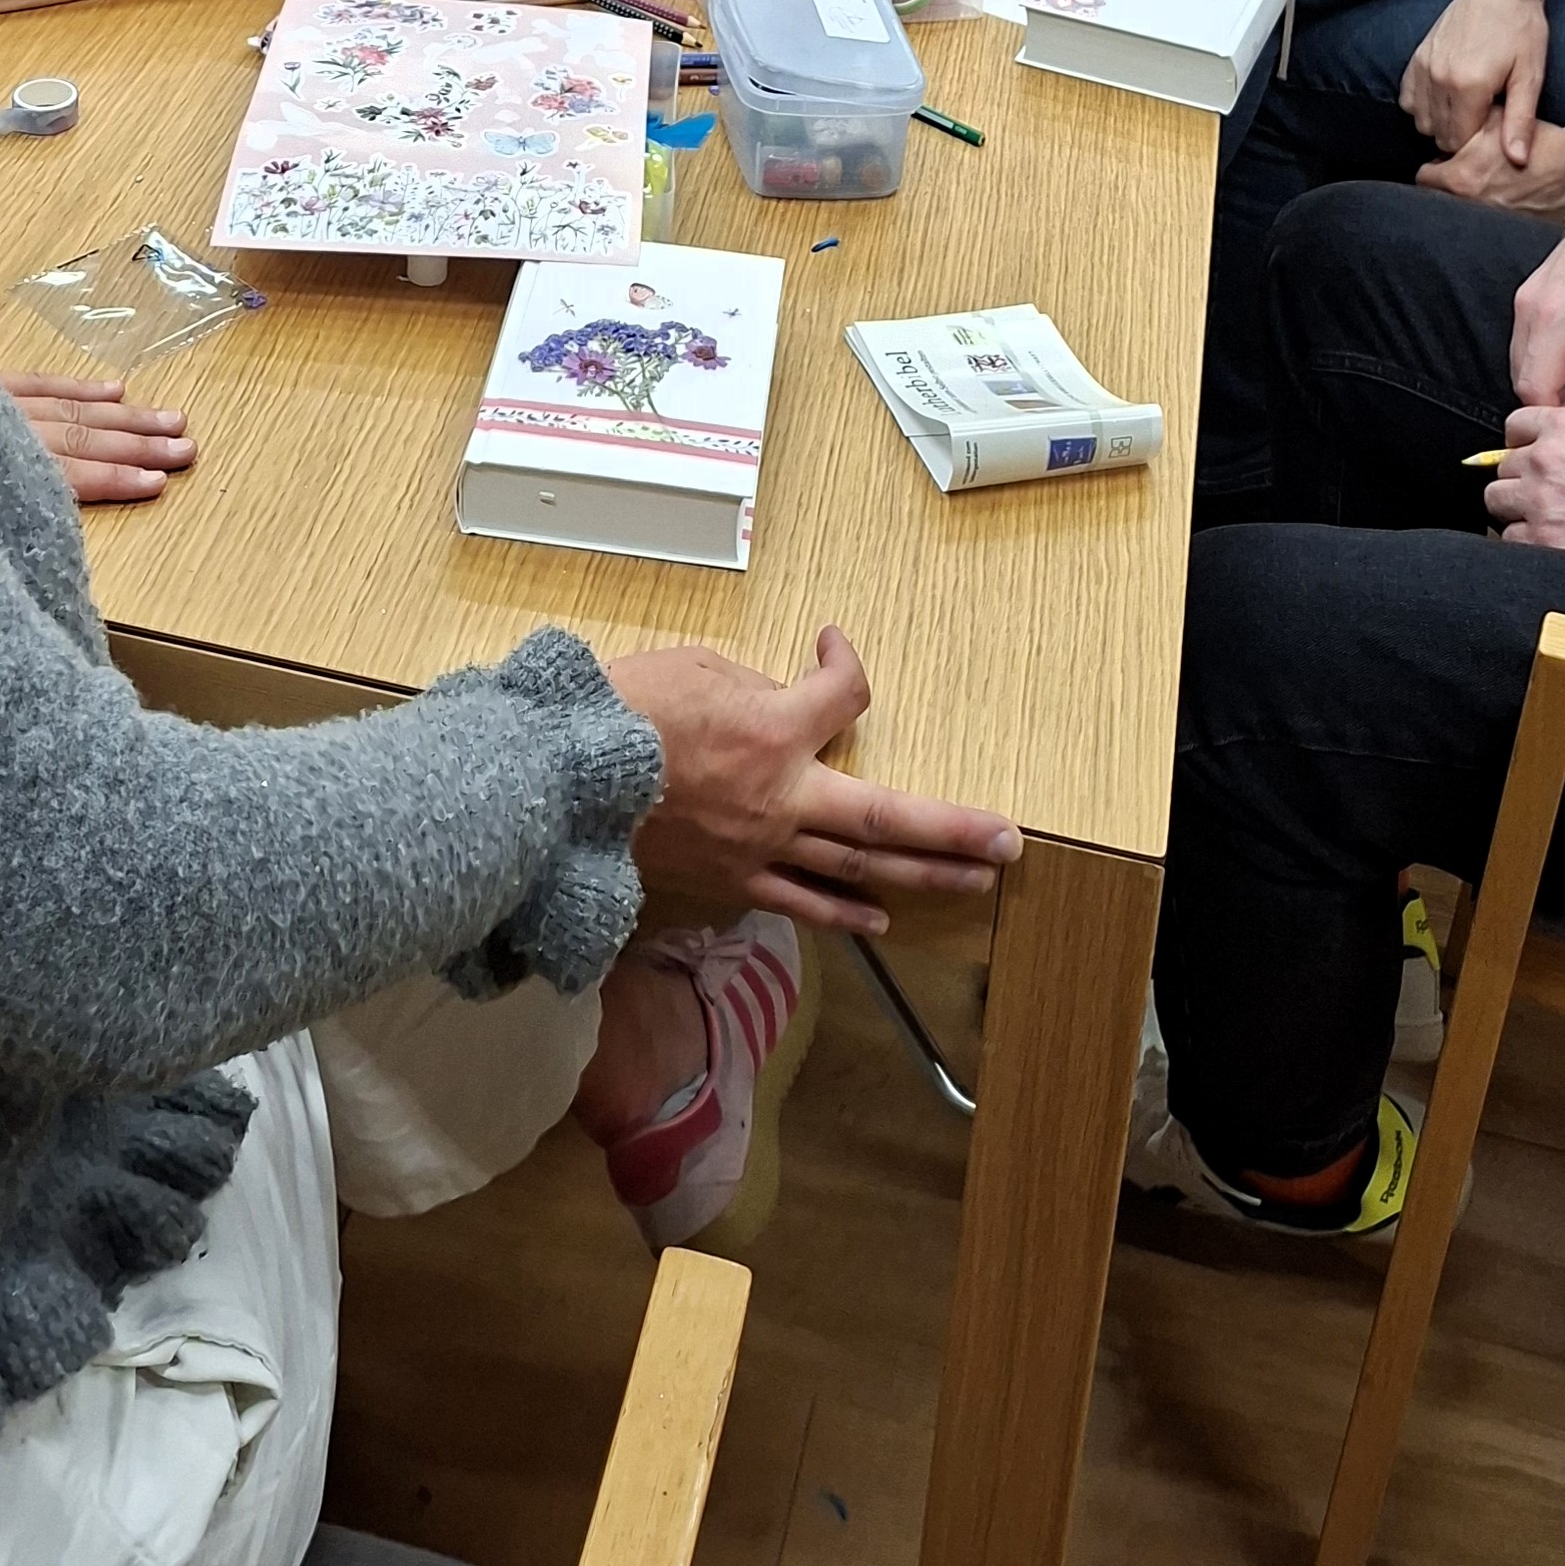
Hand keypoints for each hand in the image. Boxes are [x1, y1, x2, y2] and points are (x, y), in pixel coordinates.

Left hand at [0, 373, 194, 504]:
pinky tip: (115, 390)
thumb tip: (48, 556)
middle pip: (82, 439)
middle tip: (185, 448)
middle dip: (137, 445)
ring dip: (123, 416)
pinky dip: (80, 388)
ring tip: (168, 419)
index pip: (70, 475)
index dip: (116, 478)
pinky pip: (39, 382)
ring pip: (72, 409)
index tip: (159, 481)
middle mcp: (5, 433)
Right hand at [606, 623, 1022, 936]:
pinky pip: (798, 902)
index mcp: (772, 732)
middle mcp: (780, 799)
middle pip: (886, 817)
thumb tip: (781, 710)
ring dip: (921, 874)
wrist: (555, 786)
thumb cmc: (616, 712)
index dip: (848, 664)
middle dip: (953, 828)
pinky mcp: (727, 884)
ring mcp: (757, 851)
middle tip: (1009, 840)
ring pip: (855, 869)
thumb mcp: (693, 669)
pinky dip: (842, 911)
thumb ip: (752, 690)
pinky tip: (878, 918)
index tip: (833, 647)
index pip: (843, 696)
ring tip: (974, 881)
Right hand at [1400, 0, 1550, 154]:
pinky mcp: (1416, 59)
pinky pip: (1407, 100)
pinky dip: (1423, 106)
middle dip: (1458, 136)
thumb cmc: (1521, 30)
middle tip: (1483, 118)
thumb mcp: (1530, 76)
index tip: (1492, 129)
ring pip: (1420, 120)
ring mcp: (1423, 68)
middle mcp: (1438, 80)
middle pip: (1437, 134)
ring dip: (1440, 122)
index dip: (1475, 145)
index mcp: (1468, 87)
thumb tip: (1517, 161)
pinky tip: (1446, 97)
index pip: (1457, 143)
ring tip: (1467, 108)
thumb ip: (1520, 121)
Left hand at [1418, 110, 1564, 216]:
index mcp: (1459, 180)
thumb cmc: (1537, 142)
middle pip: (1438, 198)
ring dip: (1467, 199)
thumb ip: (1464, 124)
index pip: (1423, 177)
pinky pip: (1486, 223)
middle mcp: (1469, 205)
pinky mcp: (1510, 231)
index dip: (1433, 165)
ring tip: (1485, 185)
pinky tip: (1504, 198)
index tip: (1445, 160)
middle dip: (1445, 185)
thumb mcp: (1494, 120)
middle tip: (1462, 173)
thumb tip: (1451, 125)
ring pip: (1461, 211)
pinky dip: (1489, 212)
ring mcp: (1489, 221)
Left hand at [1482, 405, 1564, 574]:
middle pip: (1503, 471)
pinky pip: (1511, 540)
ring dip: (1520, 515)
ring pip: (1498, 504)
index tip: (1534, 463)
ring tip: (1553, 527)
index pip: (1514, 429)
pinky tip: (1558, 547)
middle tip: (1549, 503)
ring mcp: (1541, 500)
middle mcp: (1546, 460)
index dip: (1524, 448)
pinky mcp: (1545, 540)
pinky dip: (1529, 546)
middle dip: (1522, 485)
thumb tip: (1559, 460)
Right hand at [1508, 192, 1564, 415]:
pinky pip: (1528, 340)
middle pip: (1522, 378)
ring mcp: (1524, 298)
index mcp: (1554, 318)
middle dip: (1557, 400)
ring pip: (1522, 361)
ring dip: (1553, 380)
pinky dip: (1550, 359)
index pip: (1533, 391)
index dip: (1562, 415)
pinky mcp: (1529, 293)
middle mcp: (1527, 308)